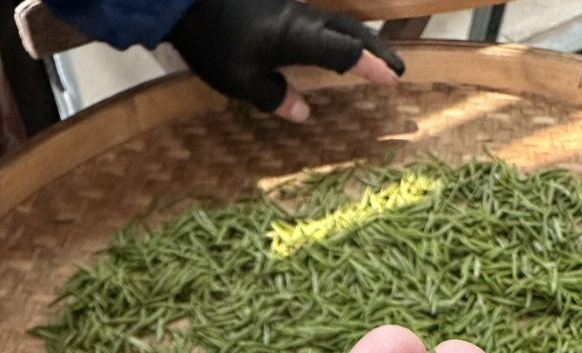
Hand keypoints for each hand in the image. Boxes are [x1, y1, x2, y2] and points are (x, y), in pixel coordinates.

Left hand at [167, 0, 403, 121]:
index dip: (370, 66)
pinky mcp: (276, 7)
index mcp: (298, 37)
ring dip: (359, 41)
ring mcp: (289, 8)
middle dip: (376, 51)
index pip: (345, 51)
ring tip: (372, 59)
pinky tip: (332, 46)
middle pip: (349, 31)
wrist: (184, 1)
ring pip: (335, 22)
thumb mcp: (242, 83)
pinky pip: (316, 21)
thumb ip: (276, 98)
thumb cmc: (213, 43)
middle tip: (397, 69)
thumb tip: (304, 113)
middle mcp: (301, 18)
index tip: (393, 80)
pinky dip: (335, 35)